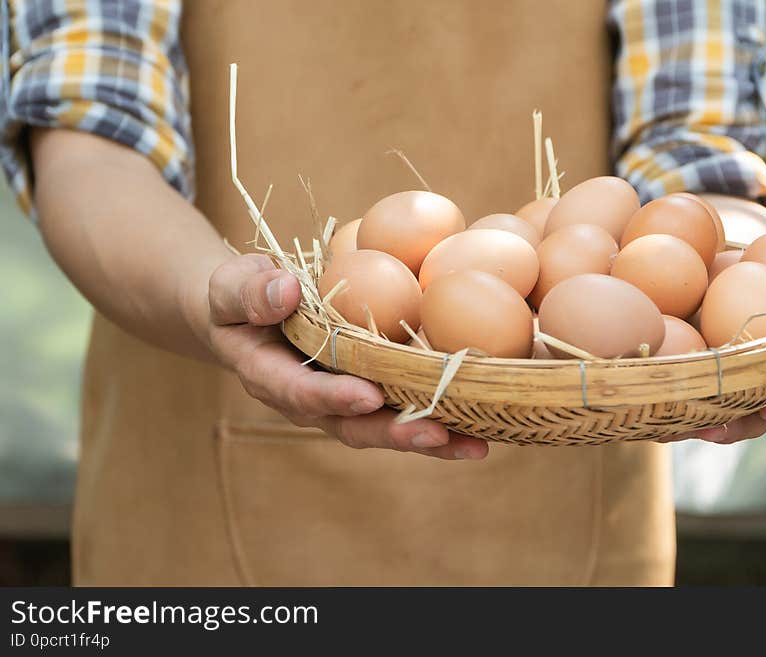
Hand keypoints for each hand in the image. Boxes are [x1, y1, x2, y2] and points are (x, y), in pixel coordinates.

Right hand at [202, 253, 488, 459]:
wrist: (249, 315)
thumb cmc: (239, 297)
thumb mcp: (231, 286)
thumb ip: (248, 292)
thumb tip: (284, 291)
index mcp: (270, 376)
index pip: (301, 391)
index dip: (333, 397)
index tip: (367, 395)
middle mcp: (309, 400)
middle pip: (352, 425)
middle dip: (394, 432)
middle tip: (436, 435)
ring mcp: (340, 401)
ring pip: (382, 428)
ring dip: (428, 438)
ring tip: (474, 444)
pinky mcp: (366, 393)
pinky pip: (399, 411)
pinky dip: (438, 421)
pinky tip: (479, 427)